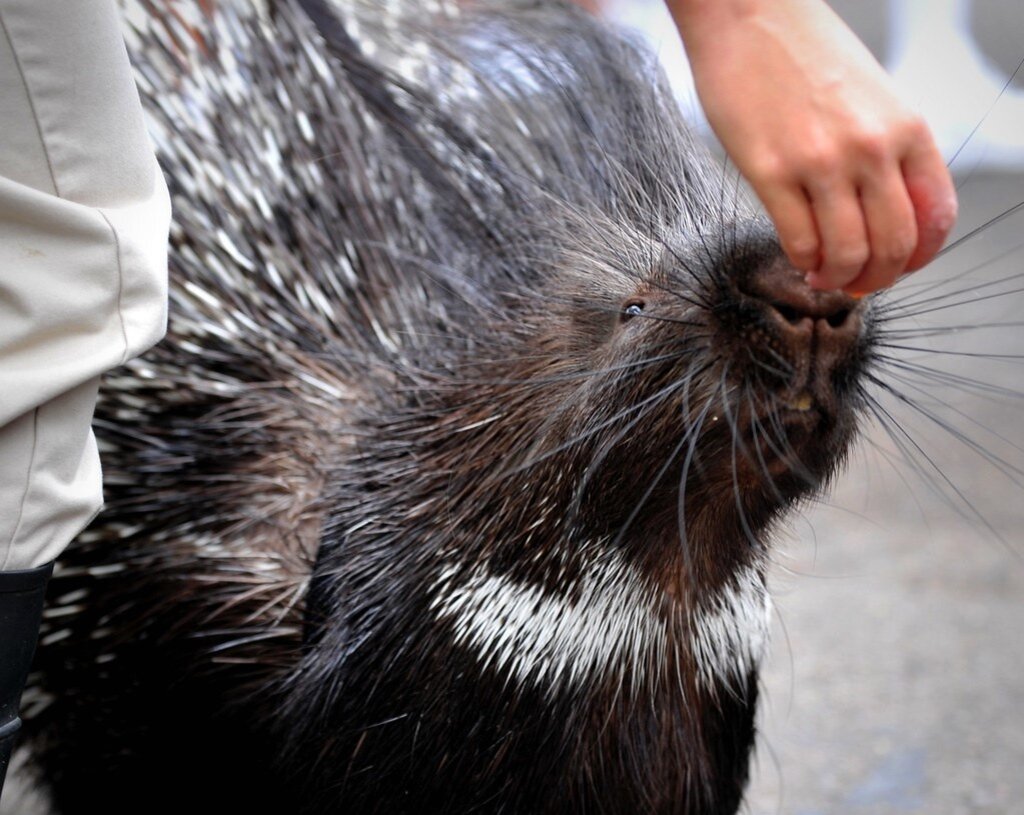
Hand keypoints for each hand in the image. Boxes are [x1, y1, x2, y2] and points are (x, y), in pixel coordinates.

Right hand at [668, 0, 957, 293]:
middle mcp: (871, 148)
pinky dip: (802, 260)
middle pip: (893, 245)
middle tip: (857, 284)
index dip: (917, 258)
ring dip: (838, 277)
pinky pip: (798, 240)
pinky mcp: (770, 172)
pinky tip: (799, 254)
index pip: (935, 217)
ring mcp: (821, 162)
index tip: (895, 268)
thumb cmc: (805, 53)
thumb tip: (881, 213)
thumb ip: (886, 152)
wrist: (749, 15)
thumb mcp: (872, 97)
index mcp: (906, 128)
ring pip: (847, 252)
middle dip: (876, 279)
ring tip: (823, 274)